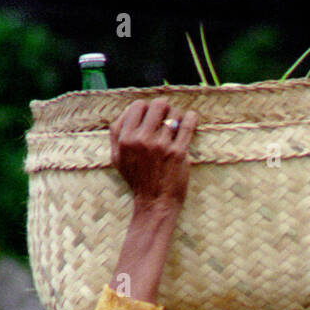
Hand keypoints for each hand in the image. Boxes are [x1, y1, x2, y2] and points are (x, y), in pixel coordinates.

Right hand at [110, 97, 197, 214]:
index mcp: (126, 139)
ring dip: (178, 115)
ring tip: (178, 122)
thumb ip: (117, 134)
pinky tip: (192, 117)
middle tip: (167, 116)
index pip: (137, 106)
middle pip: (157, 105)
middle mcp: (142, 140)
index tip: (152, 115)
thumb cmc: (137, 180)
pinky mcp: (178, 153)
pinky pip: (187, 125)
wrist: (155, 204)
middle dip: (164, 108)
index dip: (146, 108)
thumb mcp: (117, 158)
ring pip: (174, 114)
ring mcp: (161, 146)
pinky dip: (191, 118)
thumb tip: (126, 112)